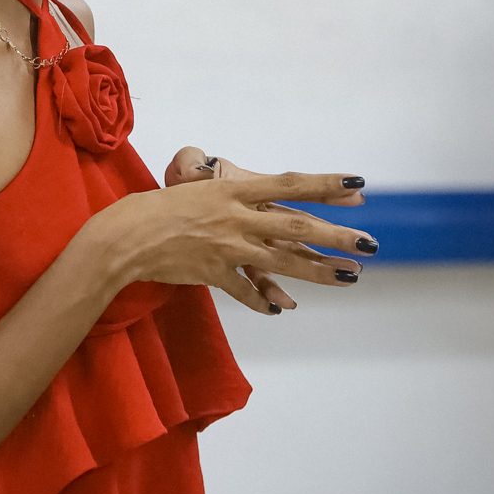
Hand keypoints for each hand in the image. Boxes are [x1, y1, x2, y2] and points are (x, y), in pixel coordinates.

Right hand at [94, 155, 370, 314]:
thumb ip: (230, 195)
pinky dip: (265, 300)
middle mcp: (236, 217)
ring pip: (283, 262)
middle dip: (336, 235)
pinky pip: (246, 291)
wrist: (124, 236)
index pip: (288, 184)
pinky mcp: (213, 274)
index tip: (357, 186)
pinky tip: (283, 309)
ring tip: (350, 276)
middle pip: (296, 226)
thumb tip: (256, 198)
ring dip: (319, 271)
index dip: (324, 185)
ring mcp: (226, 248)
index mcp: (233, 189)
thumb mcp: (197, 187)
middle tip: (370, 243)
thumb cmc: (156, 208)